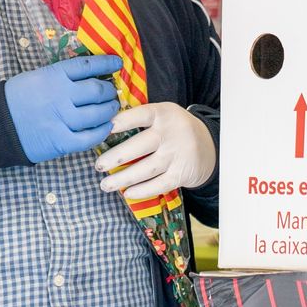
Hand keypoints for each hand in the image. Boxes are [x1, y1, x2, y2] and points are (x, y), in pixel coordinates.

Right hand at [3, 55, 121, 163]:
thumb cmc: (16, 99)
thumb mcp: (36, 77)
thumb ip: (61, 76)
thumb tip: (89, 74)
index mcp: (54, 76)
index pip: (87, 65)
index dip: (106, 62)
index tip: (118, 63)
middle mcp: (61, 96)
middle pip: (97, 90)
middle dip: (109, 91)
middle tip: (112, 92)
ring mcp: (62, 119)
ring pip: (97, 114)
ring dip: (109, 110)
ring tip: (111, 108)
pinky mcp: (61, 141)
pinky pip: (89, 138)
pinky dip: (102, 132)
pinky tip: (106, 127)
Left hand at [95, 102, 216, 200]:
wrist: (208, 145)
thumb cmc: (173, 128)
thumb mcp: (162, 115)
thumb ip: (139, 118)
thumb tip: (103, 127)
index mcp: (164, 114)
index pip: (141, 115)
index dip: (123, 121)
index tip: (104, 128)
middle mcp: (171, 133)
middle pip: (140, 146)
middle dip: (116, 157)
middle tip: (98, 165)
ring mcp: (177, 154)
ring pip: (146, 169)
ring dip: (123, 178)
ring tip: (105, 184)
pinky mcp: (181, 174)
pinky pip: (159, 184)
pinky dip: (142, 191)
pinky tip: (127, 193)